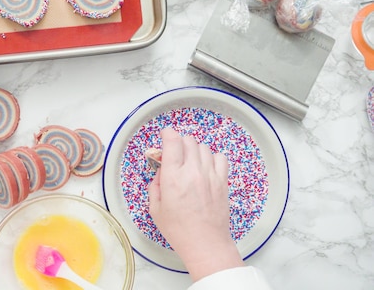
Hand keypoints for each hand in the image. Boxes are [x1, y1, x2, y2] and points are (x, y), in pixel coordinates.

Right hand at [148, 128, 243, 281]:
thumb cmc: (180, 230)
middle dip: (179, 143)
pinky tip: (205, 167)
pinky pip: (220, 157)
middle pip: (188, 140)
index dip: (167, 134)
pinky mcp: (222, 181)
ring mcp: (210, 176)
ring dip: (194, 150)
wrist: (205, 243)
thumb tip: (161, 172)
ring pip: (203, 147)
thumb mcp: (155, 209)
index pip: (172, 142)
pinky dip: (212, 157)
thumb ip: (156, 186)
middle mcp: (192, 172)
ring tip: (189, 162)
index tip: (165, 135)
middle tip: (174, 154)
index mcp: (173, 178)